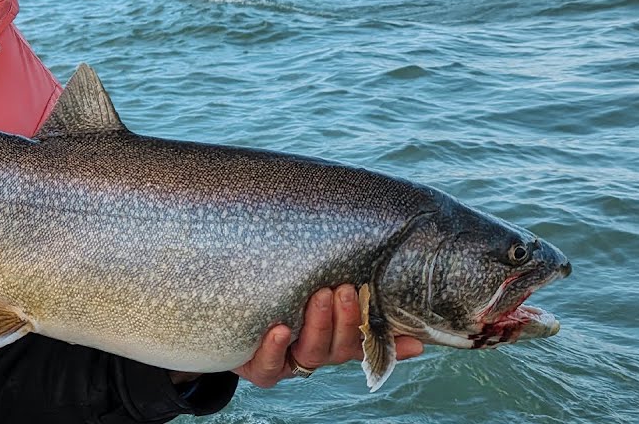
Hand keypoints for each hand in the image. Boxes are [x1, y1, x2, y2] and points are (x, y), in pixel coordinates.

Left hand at [231, 284, 424, 387]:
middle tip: (345, 288)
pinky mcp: (260, 368)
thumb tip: (381, 270)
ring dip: (319, 325)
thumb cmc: (275, 292)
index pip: (369, 340)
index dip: (391, 342)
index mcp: (335, 336)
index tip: (413, 334)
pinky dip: (275, 349)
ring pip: (312, 354)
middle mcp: (316, 350)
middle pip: (342, 346)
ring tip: (319, 296)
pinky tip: (279, 330)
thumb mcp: (305, 282)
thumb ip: (338, 276)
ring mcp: (289, 361)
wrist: (224, 317)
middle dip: (347, 318)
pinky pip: (269, 367)